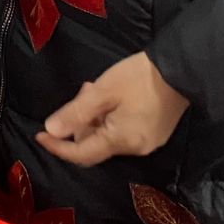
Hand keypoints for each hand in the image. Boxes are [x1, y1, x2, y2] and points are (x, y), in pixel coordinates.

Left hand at [37, 52, 190, 165]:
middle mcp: (135, 148)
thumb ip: (76, 113)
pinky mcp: (155, 132)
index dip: (58, 147)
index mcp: (121, 142)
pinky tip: (111, 97)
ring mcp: (148, 142)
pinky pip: (123, 131)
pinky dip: (110, 117)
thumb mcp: (103, 92)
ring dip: (96, 116)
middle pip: (95, 144)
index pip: (82, 154)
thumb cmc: (139, 78)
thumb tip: (51, 131)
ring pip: (108, 136)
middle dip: (81, 122)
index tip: (40, 135)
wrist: (182, 68)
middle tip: (85, 92)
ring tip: (97, 90)